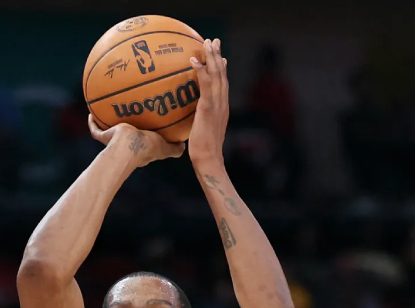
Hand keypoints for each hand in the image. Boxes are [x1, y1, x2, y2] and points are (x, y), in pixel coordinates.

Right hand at [88, 115, 183, 167]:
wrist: (127, 147)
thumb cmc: (146, 148)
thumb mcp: (165, 148)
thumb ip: (174, 148)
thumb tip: (184, 145)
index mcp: (140, 148)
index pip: (142, 141)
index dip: (145, 134)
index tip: (148, 124)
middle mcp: (126, 145)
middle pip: (125, 134)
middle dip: (127, 127)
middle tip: (130, 113)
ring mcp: (113, 142)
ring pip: (109, 131)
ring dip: (108, 123)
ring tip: (110, 108)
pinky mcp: (104, 137)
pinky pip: (95, 129)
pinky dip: (92, 122)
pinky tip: (91, 112)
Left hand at [187, 38, 229, 165]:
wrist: (209, 159)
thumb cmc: (203, 150)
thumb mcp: (202, 131)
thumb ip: (199, 121)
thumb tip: (190, 119)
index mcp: (222, 108)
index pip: (224, 84)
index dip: (222, 68)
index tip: (220, 56)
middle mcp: (222, 103)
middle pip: (222, 74)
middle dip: (218, 56)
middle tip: (214, 41)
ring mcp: (217, 105)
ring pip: (217, 75)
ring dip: (212, 57)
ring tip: (207, 43)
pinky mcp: (208, 108)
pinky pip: (206, 85)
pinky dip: (201, 70)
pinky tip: (194, 60)